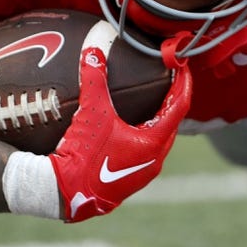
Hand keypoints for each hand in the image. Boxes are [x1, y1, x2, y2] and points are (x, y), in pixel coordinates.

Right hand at [49, 42, 192, 221]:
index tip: (183, 66)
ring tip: (153, 101)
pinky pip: (145, 152)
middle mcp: (155, 160)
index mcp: (154, 142)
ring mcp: (143, 173)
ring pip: (159, 140)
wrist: (63, 194)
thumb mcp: (91, 113)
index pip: (179, 105)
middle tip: (169, 80)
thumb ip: (94, 80)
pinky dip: (144, 135)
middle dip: (172, 100)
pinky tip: (130, 128)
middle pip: (172, 123)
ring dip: (158, 120)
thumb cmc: (82, 156)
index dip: (183, 82)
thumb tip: (92, 52)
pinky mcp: (129, 181)